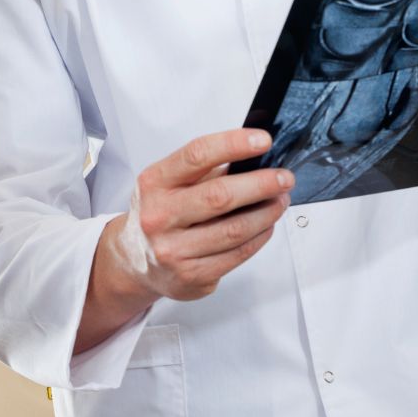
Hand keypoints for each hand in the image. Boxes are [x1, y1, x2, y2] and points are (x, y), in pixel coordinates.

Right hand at [75, 129, 291, 352]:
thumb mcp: (167, 182)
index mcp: (154, 182)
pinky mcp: (191, 276)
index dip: (233, 144)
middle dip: (261, 184)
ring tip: (280, 200)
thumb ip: (204, 169)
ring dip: (266, 213)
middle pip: (220, 196)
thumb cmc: (159, 212)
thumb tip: (254, 155)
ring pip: (234, 230)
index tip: (262, 140)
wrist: (134, 260)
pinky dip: (258, 238)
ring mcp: (173, 250)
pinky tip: (266, 226)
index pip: (197, 155)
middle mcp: (159, 216)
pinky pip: (236, 256)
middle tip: (284, 177)